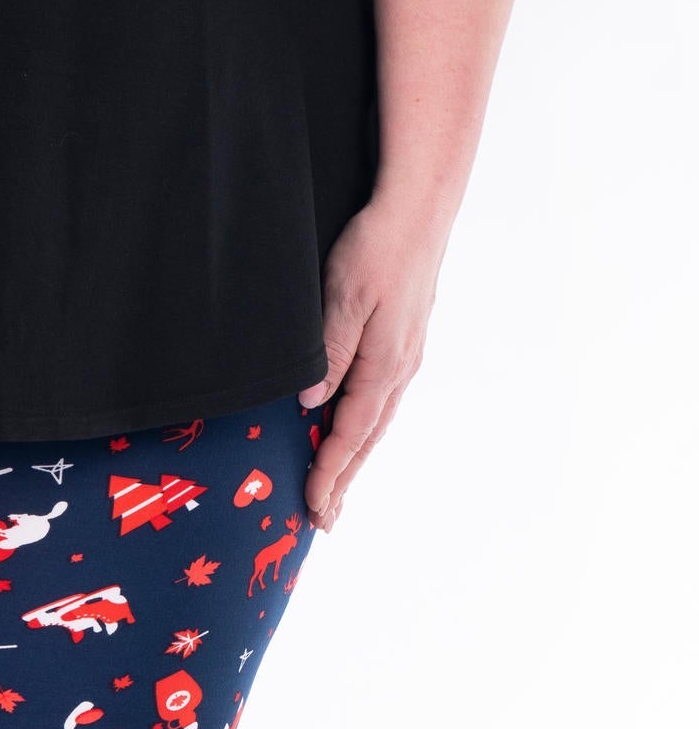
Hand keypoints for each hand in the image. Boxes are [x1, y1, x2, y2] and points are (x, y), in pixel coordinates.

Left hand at [297, 194, 446, 530]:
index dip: (328, 475)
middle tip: (323, 520)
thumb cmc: (378, 248)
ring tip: (336, 489)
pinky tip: (357, 433)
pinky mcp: (403, 341)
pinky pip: (381, 400)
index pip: (349, 436)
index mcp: (383, 367)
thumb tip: (308, 405)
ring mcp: (404, 357)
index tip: (311, 509)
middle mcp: (398, 370)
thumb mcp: (343, 299)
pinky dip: (365, 429)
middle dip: (343, 481)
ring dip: (355, 459)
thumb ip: (328, 354)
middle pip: (366, 440)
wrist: (419, 208)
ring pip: (375, 423)